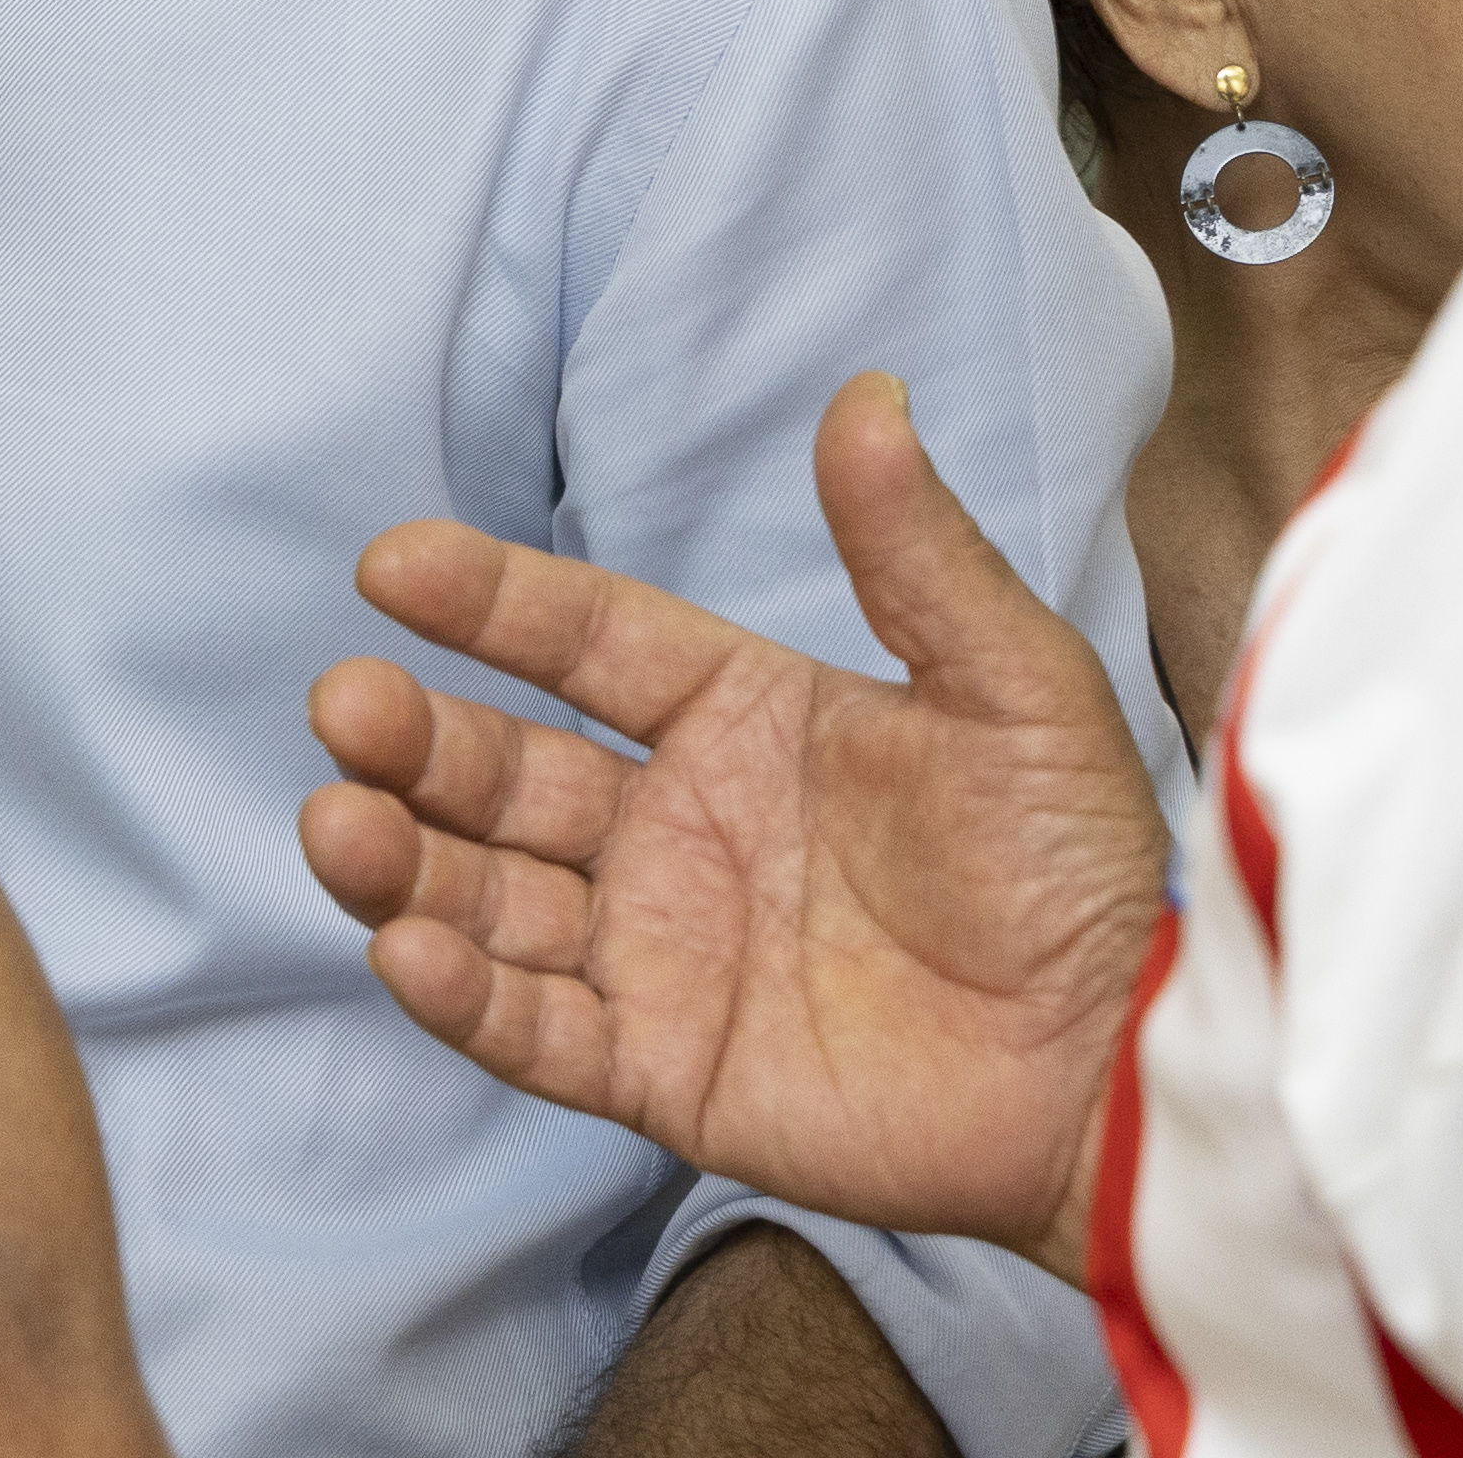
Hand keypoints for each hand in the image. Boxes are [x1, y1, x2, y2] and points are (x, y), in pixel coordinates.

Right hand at [298, 372, 1167, 1277]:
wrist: (1122, 1063)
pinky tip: (408, 949)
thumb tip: (867, 393)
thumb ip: (918, 553)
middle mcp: (676, 828)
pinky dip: (465, 998)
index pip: (583, 641)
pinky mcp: (666, 1070)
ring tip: (340, 823)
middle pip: (504, 771)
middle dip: (413, 737)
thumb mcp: (1013, 687)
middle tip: (346, 705)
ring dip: (403, 860)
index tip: (391, 563)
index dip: (488, 601)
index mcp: (741, 719)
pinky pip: (539, 1032)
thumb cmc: (1081, 870)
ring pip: (490, 896)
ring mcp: (661, 951)